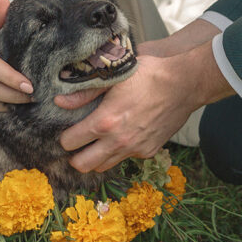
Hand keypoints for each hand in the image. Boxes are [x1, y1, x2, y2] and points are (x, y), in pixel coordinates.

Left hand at [55, 52, 196, 172]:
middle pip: (83, 165)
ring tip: (97, 142)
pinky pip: (126, 158)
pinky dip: (120, 151)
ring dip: (97, 157)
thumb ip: (84, 93)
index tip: (68, 131)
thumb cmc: (147, 75)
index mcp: (105, 121)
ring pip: (104, 166)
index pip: (70, 143)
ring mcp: (134, 149)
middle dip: (75, 157)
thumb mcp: (112, 78)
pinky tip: (123, 134)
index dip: (65, 137)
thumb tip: (59, 103)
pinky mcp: (149, 151)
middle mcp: (118, 141)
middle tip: (78, 144)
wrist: (183, 84)